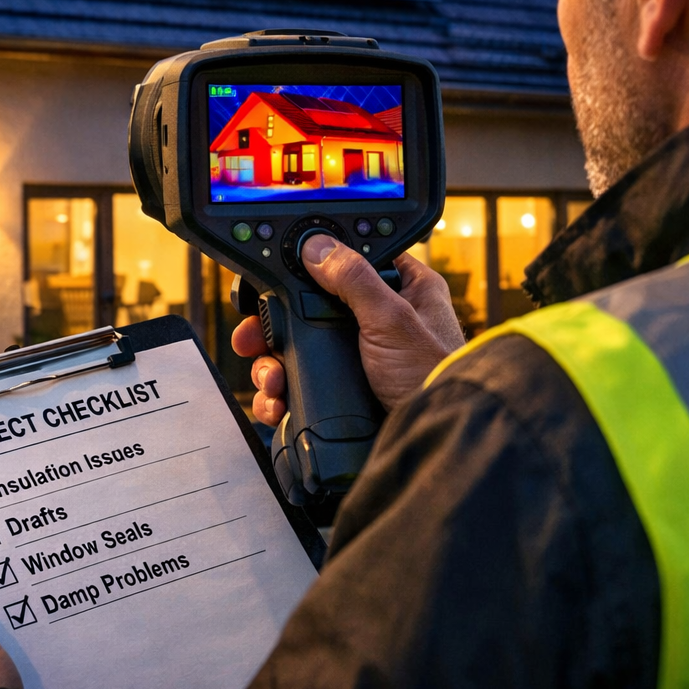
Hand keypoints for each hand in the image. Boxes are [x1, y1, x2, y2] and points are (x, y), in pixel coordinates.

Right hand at [235, 235, 464, 425]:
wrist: (435, 441)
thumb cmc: (435, 377)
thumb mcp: (393, 320)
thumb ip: (354, 279)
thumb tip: (315, 246)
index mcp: (400, 290)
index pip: (345, 262)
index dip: (307, 267)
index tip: (273, 277)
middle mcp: (376, 321)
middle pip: (308, 308)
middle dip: (274, 326)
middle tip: (252, 337)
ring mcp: (357, 359)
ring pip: (297, 349)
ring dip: (272, 365)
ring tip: (272, 380)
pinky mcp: (344, 391)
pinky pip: (299, 385)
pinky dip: (281, 395)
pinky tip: (278, 403)